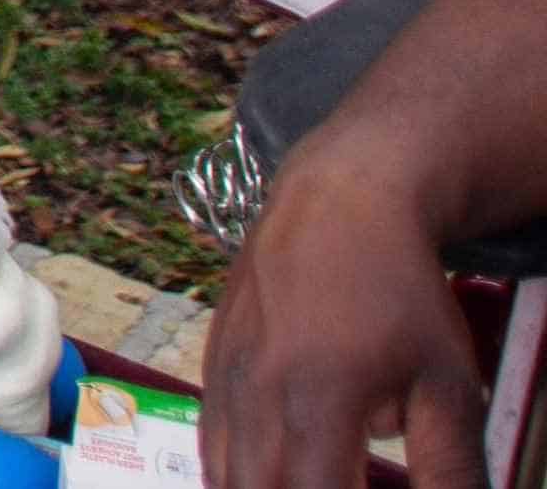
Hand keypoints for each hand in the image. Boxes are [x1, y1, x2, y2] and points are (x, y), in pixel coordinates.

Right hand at [205, 154, 486, 488]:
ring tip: (310, 482)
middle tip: (340, 488)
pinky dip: (237, 472)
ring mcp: (225, 374)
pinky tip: (276, 474)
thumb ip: (450, 467)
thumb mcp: (449, 383)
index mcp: (317, 400)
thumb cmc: (401, 291)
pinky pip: (211, 439)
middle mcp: (257, 391)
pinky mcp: (213, 360)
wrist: (340, 201)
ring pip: (223, 474)